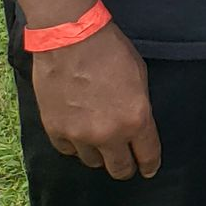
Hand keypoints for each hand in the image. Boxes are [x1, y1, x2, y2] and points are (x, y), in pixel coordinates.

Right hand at [32, 22, 161, 180]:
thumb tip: (137, 125)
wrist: (70, 36)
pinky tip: (77, 132)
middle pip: (119, 169)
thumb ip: (139, 107)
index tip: (148, 169)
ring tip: (98, 140)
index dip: (149, 165)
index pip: (148, 156)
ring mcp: (79, 134)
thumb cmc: (109, 49)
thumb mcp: (139, 77)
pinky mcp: (55, 129)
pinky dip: (74, 144)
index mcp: (136, 120)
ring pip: (92, 161)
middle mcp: (109, 134)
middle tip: (125, 162)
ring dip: (98, 154)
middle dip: (125, 167)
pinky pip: (68, 150)